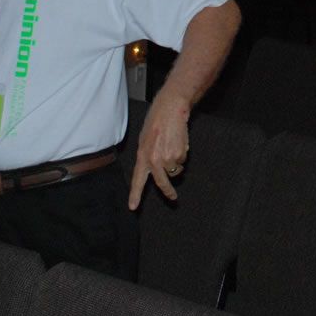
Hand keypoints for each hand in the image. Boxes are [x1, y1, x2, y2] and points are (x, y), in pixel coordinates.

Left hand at [128, 93, 189, 209]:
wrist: (170, 108)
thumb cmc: (157, 121)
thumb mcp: (145, 139)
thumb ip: (148, 155)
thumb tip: (153, 168)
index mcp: (142, 155)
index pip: (137, 179)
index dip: (135, 194)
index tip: (133, 207)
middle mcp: (153, 159)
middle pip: (161, 182)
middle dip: (168, 192)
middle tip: (173, 197)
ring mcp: (167, 158)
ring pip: (174, 170)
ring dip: (176, 163)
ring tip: (173, 145)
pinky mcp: (178, 154)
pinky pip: (182, 161)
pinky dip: (182, 154)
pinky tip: (178, 141)